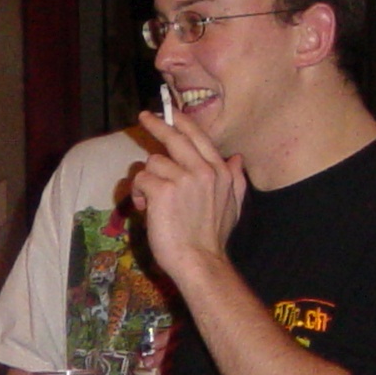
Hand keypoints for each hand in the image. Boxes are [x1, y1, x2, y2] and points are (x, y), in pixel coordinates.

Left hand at [130, 110, 247, 281]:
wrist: (201, 261)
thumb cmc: (213, 238)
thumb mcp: (234, 206)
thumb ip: (236, 179)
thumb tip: (237, 158)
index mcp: (221, 172)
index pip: (199, 137)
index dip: (183, 122)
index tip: (172, 113)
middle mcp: (204, 170)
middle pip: (175, 138)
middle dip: (157, 124)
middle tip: (144, 117)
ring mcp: (183, 179)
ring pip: (153, 163)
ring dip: (147, 180)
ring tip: (150, 201)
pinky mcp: (163, 191)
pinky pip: (141, 180)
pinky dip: (139, 194)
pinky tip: (145, 208)